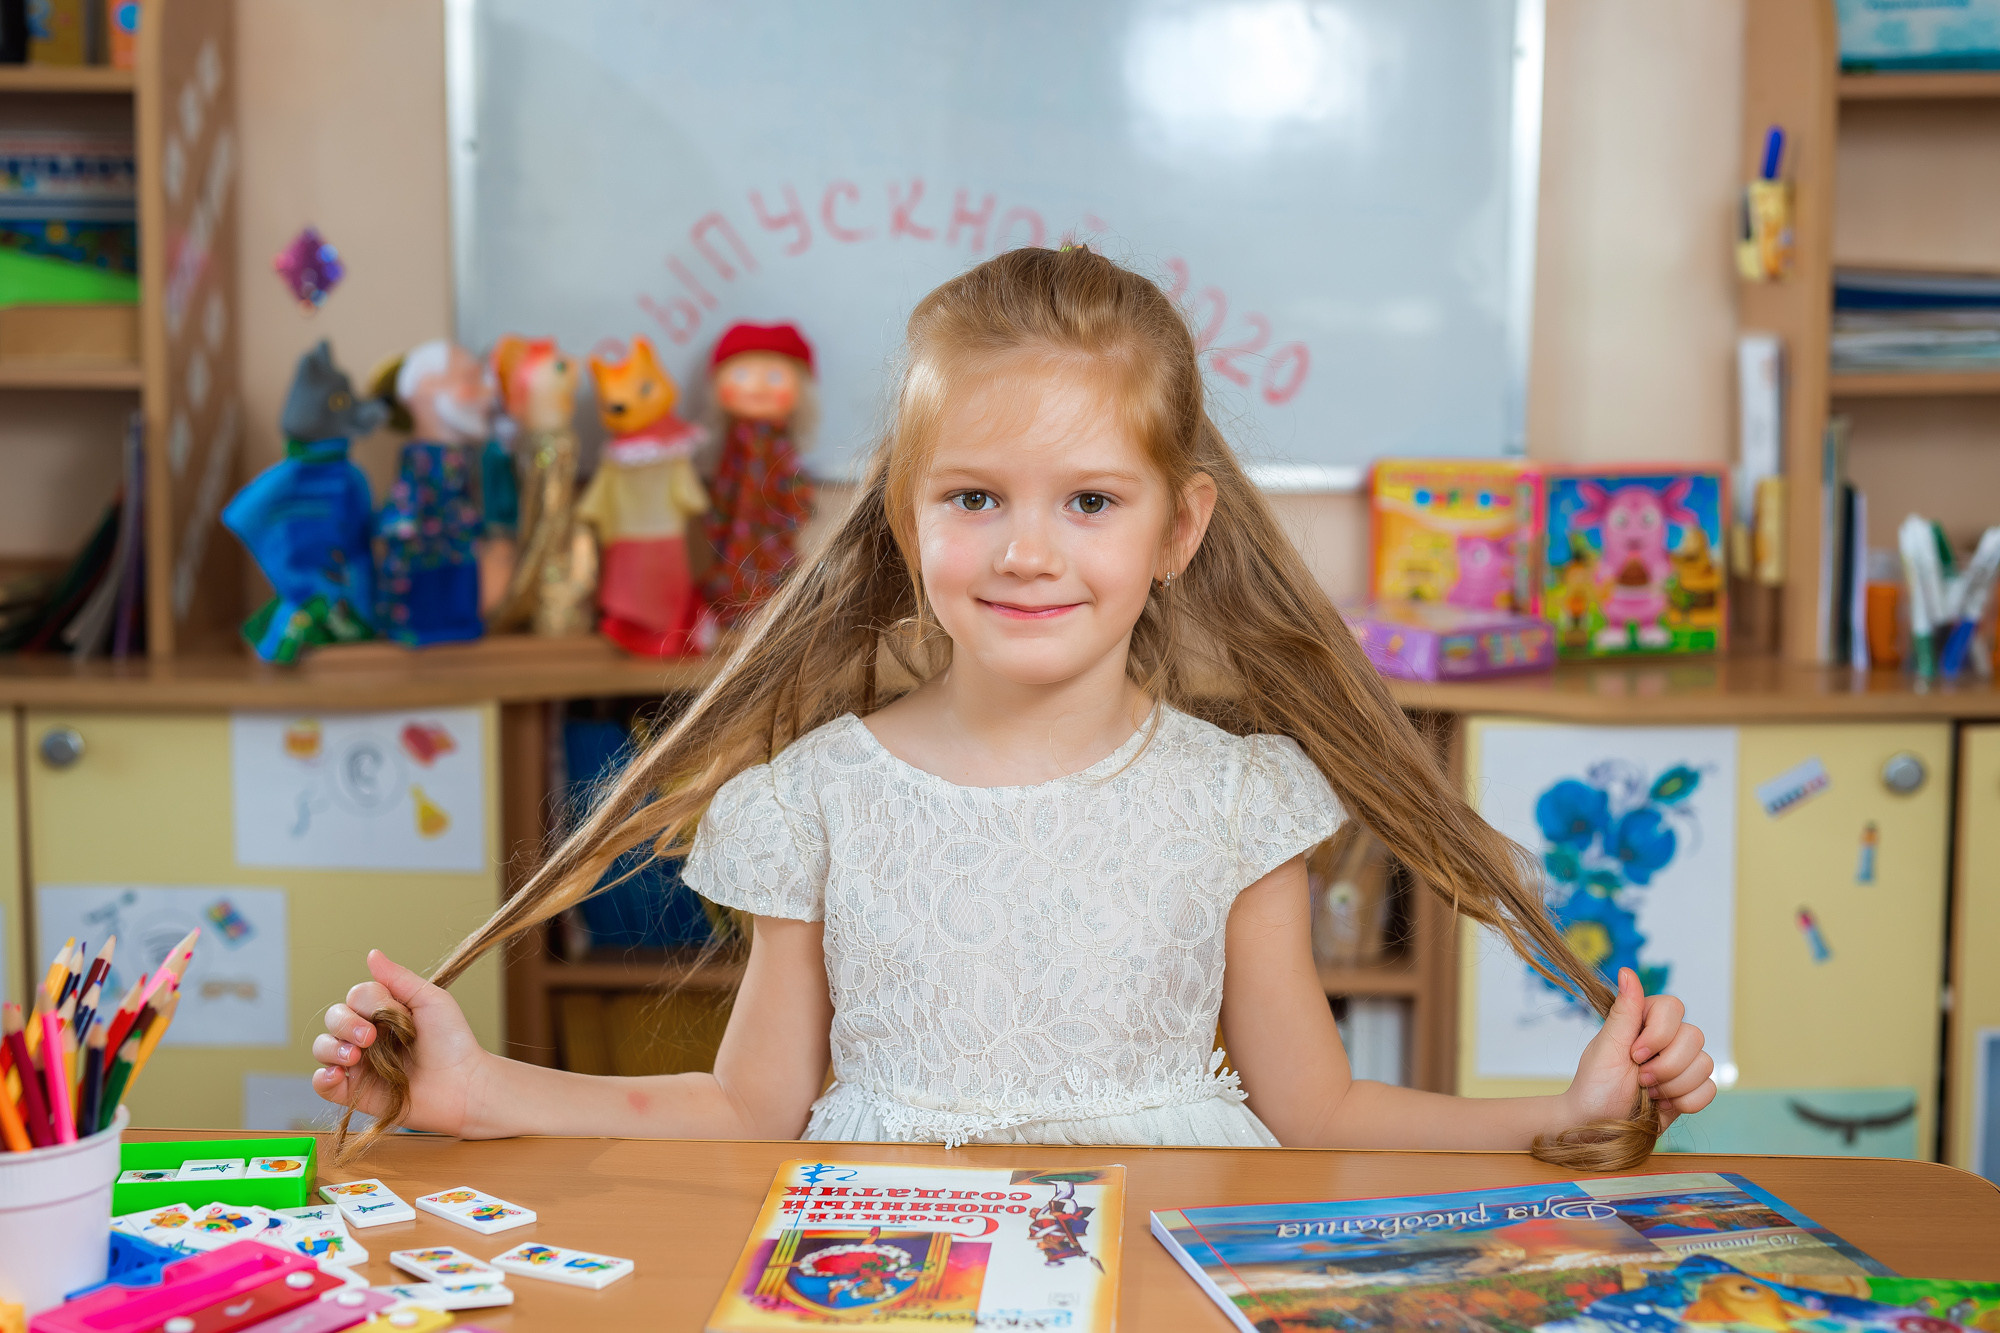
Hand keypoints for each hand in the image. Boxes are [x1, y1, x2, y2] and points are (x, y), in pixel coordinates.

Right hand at [312, 949, 487, 1135]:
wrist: (462, 1085)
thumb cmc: (452, 1041)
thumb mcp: (430, 1001)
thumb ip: (399, 978)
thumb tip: (372, 954)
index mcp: (382, 1013)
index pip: (356, 997)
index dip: (370, 1002)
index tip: (397, 1014)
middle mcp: (366, 1036)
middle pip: (334, 1018)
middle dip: (346, 1023)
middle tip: (371, 1037)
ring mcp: (358, 1065)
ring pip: (323, 1047)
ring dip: (332, 1047)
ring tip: (355, 1057)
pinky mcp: (354, 1093)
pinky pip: (322, 1084)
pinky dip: (322, 1077)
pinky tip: (338, 1074)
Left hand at [1563, 967, 1716, 1132]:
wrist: (1599, 1127)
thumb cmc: (1596, 1086)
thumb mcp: (1607, 1047)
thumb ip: (1624, 1011)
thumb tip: (1626, 970)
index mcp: (1642, 1020)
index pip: (1674, 1007)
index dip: (1659, 1034)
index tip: (1634, 1055)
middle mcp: (1666, 1038)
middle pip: (1694, 1037)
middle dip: (1665, 1066)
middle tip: (1639, 1079)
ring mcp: (1680, 1064)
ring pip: (1705, 1064)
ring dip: (1673, 1085)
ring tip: (1649, 1093)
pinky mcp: (1690, 1089)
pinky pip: (1710, 1089)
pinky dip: (1686, 1102)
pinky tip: (1664, 1104)